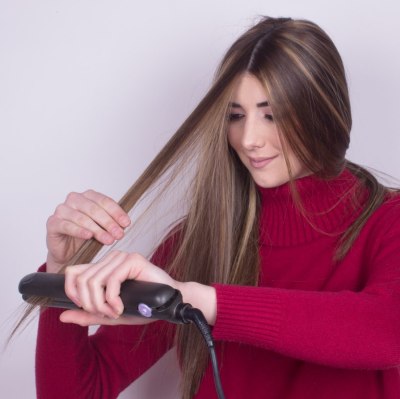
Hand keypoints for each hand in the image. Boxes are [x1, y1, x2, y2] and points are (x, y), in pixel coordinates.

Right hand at [46, 190, 130, 272]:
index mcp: (87, 196)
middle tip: (118, 234)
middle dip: (108, 222)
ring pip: (82, 218)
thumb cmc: (84, 235)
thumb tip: (124, 224)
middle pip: (94, 209)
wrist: (66, 251)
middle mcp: (74, 199)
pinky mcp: (53, 223)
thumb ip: (111, 222)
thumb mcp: (101, 227)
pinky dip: (79, 231)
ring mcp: (62, 210)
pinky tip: (88, 236)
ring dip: (97, 230)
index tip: (126, 223)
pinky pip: (67, 226)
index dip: (116, 212)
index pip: (104, 201)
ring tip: (108, 239)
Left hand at [60, 250, 177, 325]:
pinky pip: (111, 281)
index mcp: (103, 267)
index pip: (73, 272)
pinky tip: (120, 306)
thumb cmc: (144, 306)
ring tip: (114, 312)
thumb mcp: (110, 314)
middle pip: (82, 279)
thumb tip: (63, 316)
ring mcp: (121, 257)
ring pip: (94, 281)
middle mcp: (110, 259)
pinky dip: (112, 299)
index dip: (71, 290)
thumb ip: (88, 314)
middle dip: (90, 303)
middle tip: (106, 314)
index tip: (83, 307)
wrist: (170, 303)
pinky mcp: (132, 260)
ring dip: (101, 304)